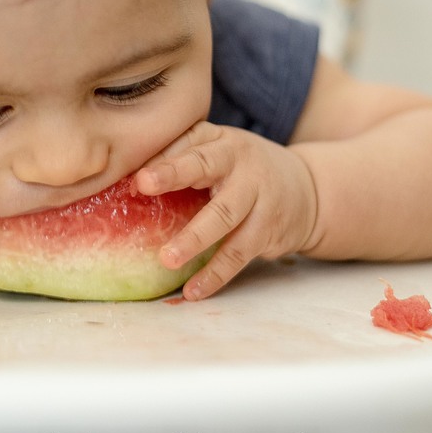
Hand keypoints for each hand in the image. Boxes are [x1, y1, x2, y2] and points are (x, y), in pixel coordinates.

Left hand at [135, 122, 316, 299]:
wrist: (307, 189)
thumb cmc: (242, 168)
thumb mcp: (218, 150)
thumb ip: (180, 156)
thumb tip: (124, 178)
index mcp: (221, 142)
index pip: (189, 144)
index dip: (163, 156)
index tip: (137, 170)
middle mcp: (240, 164)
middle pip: (206, 167)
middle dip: (174, 175)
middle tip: (142, 186)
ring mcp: (258, 197)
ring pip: (224, 217)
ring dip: (195, 239)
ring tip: (167, 259)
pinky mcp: (267, 230)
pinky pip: (238, 254)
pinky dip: (215, 275)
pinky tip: (193, 290)